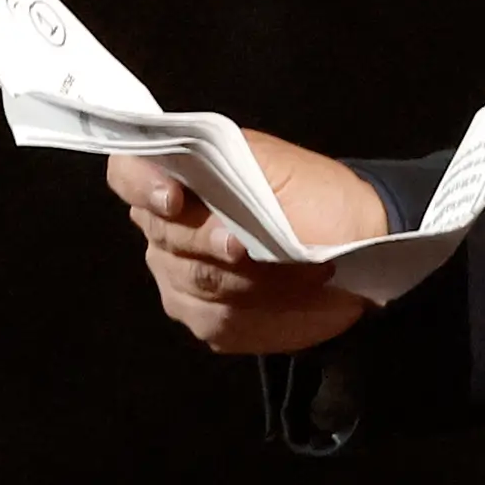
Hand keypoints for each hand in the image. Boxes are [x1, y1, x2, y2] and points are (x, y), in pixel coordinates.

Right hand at [109, 131, 387, 356]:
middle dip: (210, 242)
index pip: (128, 174)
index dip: (141, 185)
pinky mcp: (206, 317)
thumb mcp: (277, 166)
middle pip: (165, 237)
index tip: (173, 200)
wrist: (357, 246)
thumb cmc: (316, 197)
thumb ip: (227, 164)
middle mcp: (168, 226)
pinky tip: (291, 297)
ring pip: (194, 284)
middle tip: (249, 247)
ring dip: (248, 281)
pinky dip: (257, 310)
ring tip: (302, 272)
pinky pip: (214, 320)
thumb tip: (185, 175)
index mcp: (181, 175)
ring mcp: (180, 275)